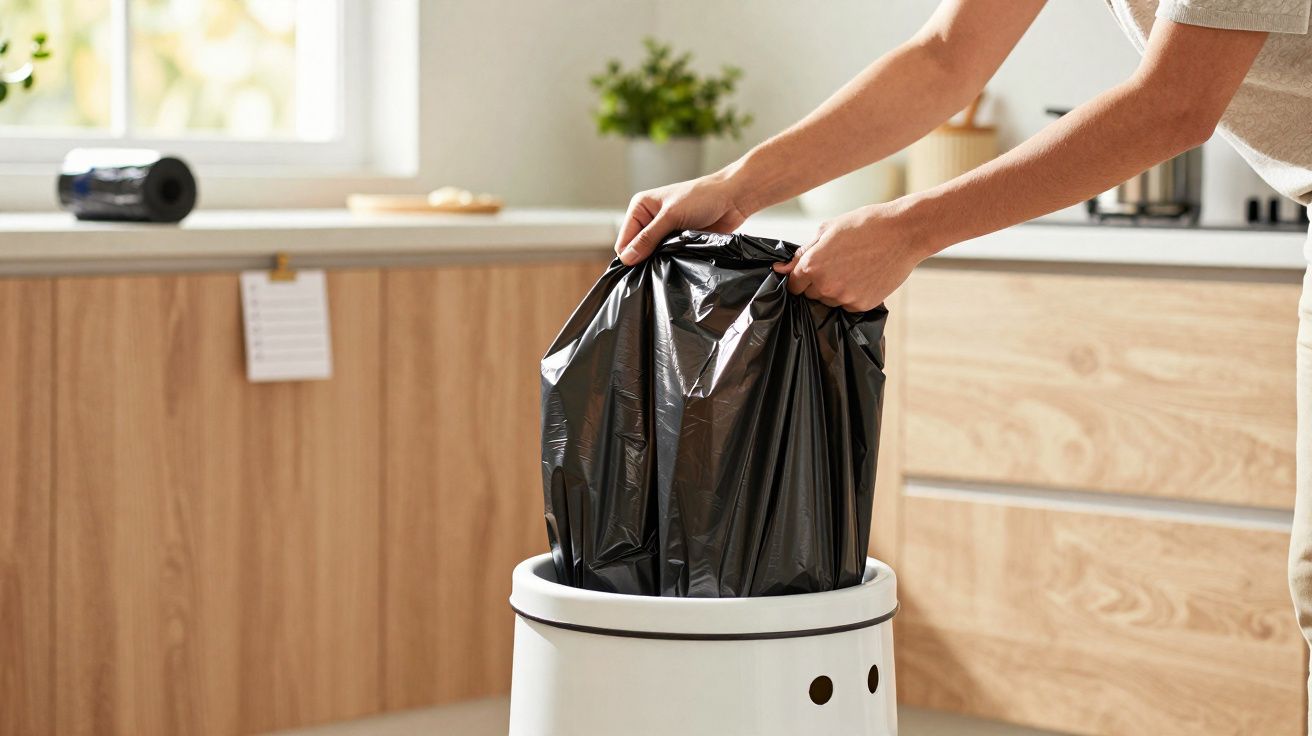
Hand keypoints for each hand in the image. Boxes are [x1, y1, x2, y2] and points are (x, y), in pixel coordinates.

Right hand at [615, 171, 749, 265]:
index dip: (630, 254)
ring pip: (651, 256)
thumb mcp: (671, 216)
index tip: (639, 266)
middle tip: (658, 263)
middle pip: (636, 249)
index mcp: (640, 208)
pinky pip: (666, 258)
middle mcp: (649, 220)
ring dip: (659, 260)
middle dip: (644, 258)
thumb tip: (627, 259)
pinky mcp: (677, 242)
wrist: (732, 199)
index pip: (624, 239)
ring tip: (670, 260)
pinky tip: (677, 262)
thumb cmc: (702, 198)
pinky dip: (670, 261)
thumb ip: (648, 238)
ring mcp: (663, 232)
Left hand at [774, 203, 925, 311]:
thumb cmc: (864, 225)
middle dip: (817, 282)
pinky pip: (848, 305)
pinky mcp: (862, 305)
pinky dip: (852, 295)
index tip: (809, 272)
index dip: (800, 278)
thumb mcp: (828, 230)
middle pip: (810, 295)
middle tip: (837, 264)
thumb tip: (780, 268)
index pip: (793, 285)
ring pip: (829, 302)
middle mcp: (825, 285)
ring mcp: (844, 298)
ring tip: (853, 268)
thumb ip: (802, 252)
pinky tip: (864, 276)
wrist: (903, 232)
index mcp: (812, 265)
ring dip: (835, 290)